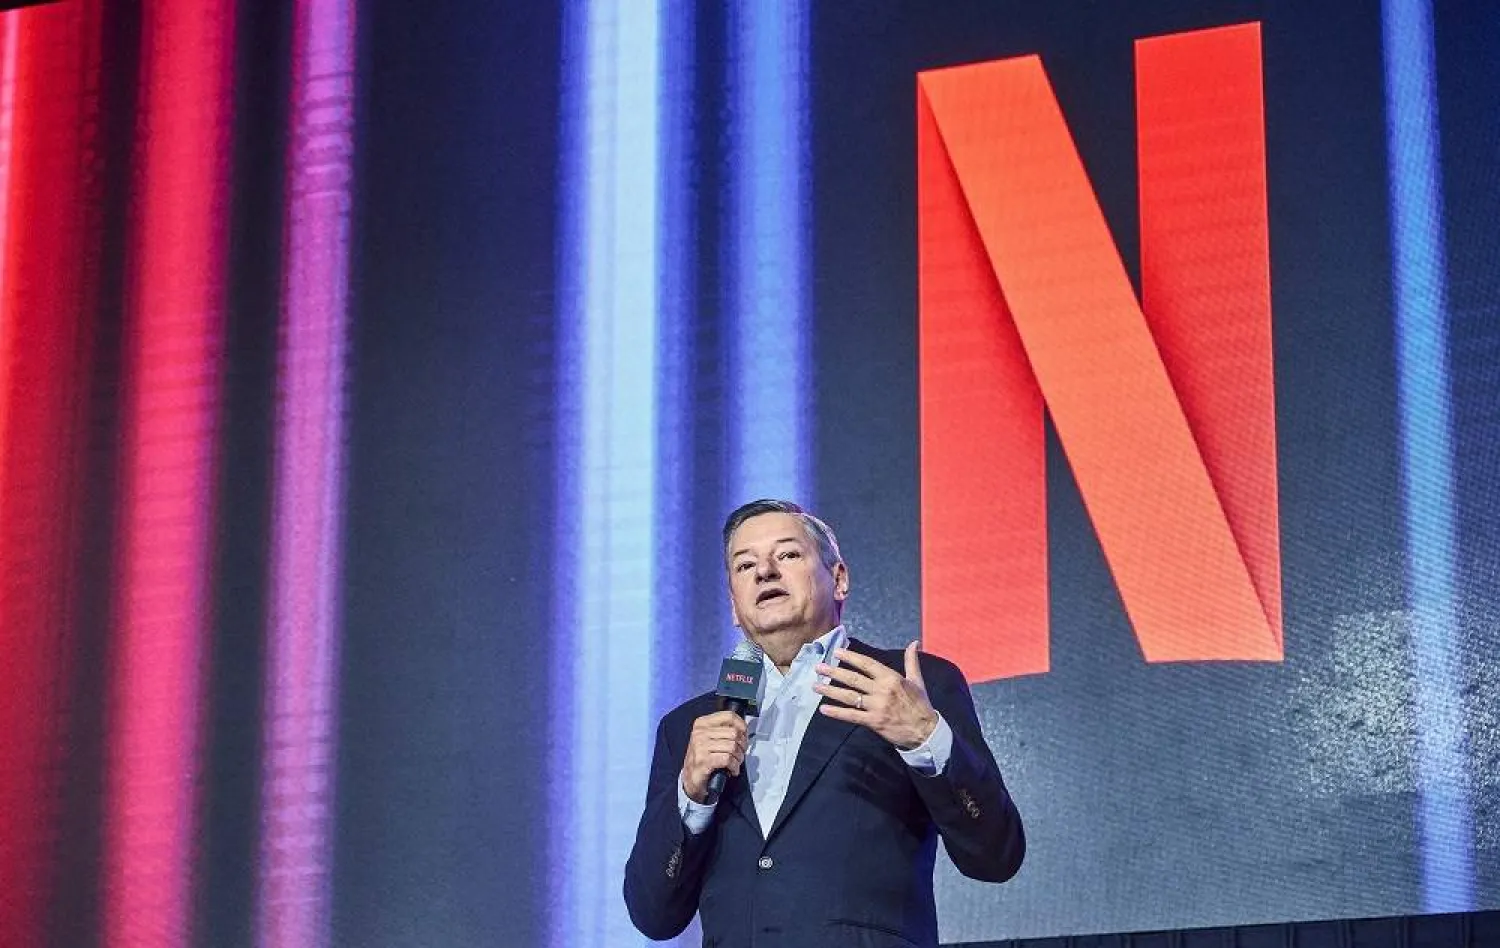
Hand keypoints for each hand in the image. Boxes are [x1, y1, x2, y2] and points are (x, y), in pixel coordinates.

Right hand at [681, 710, 748, 802]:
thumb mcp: (709, 738)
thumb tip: (743, 728)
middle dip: (742, 745)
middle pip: (734, 733)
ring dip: (739, 758)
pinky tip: (732, 770)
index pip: (729, 716)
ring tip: (735, 763)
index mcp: (702, 724)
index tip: (744, 735)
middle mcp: (699, 733)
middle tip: (740, 753)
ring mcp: (700, 747)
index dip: (741, 725)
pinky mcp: (704, 761)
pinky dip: (734, 766)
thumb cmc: (703, 758)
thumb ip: (723, 730)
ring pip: (732, 747)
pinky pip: (728, 759)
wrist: (690, 778)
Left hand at [814, 642, 938, 749]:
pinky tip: (824, 709)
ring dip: (830, 690)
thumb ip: (911, 661)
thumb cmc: (920, 705)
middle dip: (834, 672)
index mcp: (891, 678)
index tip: (836, 653)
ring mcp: (876, 706)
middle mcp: (881, 690)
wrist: (926, 731)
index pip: (867, 664)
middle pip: (853, 679)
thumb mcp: (917, 680)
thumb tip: (913, 642)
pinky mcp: (873, 721)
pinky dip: (837, 712)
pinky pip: (852, 716)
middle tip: (818, 668)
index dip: (851, 657)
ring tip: (815, 686)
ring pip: (849, 696)